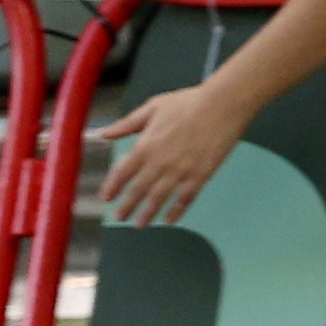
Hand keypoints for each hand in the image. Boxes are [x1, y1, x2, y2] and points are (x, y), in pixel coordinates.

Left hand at [95, 81, 242, 228]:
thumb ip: (127, 124)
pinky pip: (186, 198)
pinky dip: (177, 211)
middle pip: (138, 190)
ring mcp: (181, 171)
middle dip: (127, 206)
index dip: (112, 186)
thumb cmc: (188, 102)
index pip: (122, 172)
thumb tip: (102, 133)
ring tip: (140, 224)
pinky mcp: (201, 175)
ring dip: (148, 213)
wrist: (223, 104)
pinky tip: (170, 220)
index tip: (106, 197)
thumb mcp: (153, 107)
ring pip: (159, 198)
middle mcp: (160, 162)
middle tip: (120, 217)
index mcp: (146, 145)